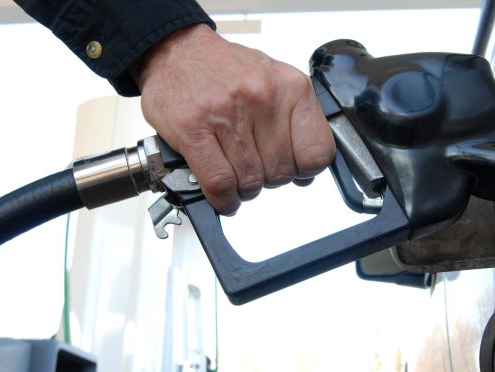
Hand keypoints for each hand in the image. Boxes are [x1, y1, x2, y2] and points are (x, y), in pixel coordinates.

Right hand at [136, 24, 334, 214]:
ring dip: (244, 190)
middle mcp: (262, 97)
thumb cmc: (225, 69)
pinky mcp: (193, 129)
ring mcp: (227, 114)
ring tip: (237, 176)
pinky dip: (224, 198)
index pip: (317, 152)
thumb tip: (304, 171)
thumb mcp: (274, 82)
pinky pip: (220, 182)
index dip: (306, 171)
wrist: (177, 51)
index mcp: (290, 86)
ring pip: (251, 181)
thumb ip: (293, 121)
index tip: (296, 170)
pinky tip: (224, 195)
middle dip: (269, 179)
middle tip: (257, 169)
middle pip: (281, 172)